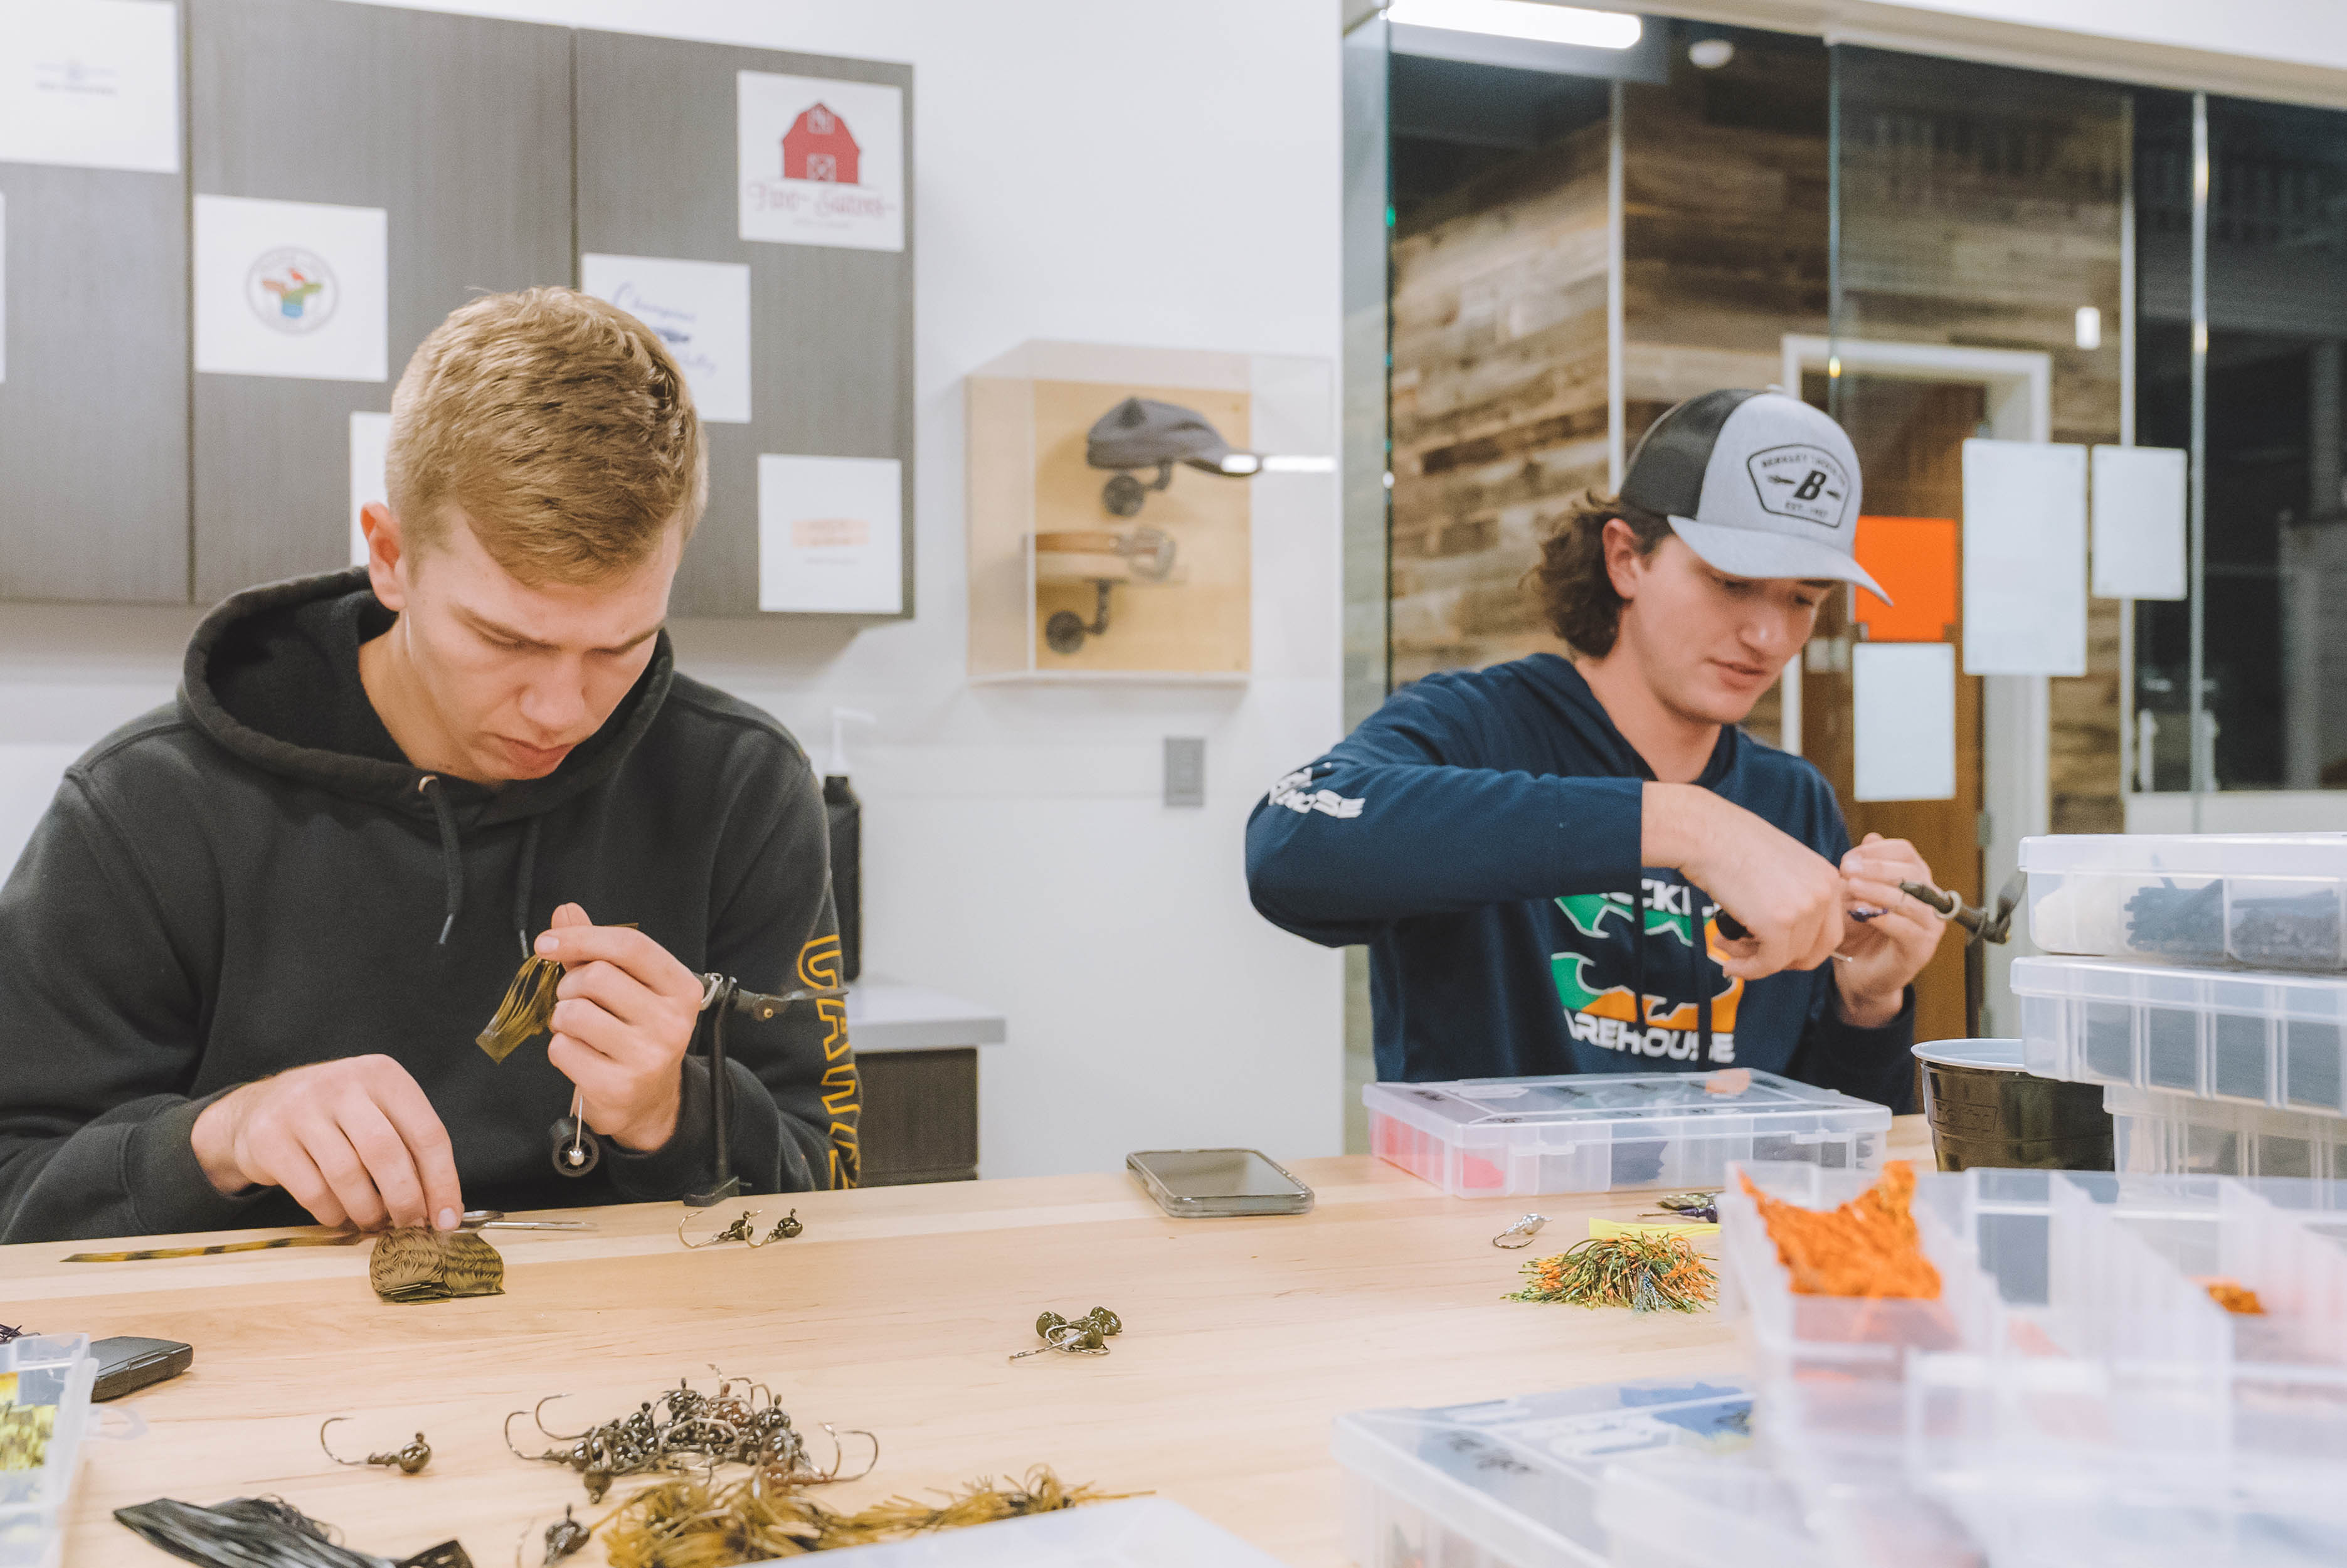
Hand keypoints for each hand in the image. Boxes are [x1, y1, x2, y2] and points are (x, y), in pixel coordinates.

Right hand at [189, 1055, 461, 1230]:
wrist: (260, 1107)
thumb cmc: (336, 1118)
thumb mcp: (377, 1113)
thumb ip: (409, 1150)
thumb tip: (443, 1210)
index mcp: (382, 1075)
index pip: (427, 1133)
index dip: (442, 1182)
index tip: (448, 1219)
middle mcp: (343, 1084)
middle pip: (386, 1152)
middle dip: (405, 1200)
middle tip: (410, 1226)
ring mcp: (301, 1108)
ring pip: (347, 1174)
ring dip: (367, 1210)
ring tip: (373, 1220)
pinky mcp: (270, 1138)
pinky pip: (312, 1190)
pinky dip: (333, 1213)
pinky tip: (339, 1215)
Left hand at [535, 903, 703, 1152]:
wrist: (649, 1102)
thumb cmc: (635, 1034)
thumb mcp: (628, 988)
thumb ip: (597, 949)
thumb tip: (565, 911)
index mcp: (681, 988)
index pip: (631, 946)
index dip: (582, 937)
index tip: (546, 942)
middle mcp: (672, 1022)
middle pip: (597, 976)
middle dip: (570, 985)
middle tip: (575, 1000)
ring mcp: (647, 1056)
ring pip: (573, 1012)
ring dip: (562, 1018)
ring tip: (578, 1029)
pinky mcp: (617, 1086)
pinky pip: (562, 1048)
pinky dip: (559, 1048)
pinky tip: (581, 1055)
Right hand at [1643, 783, 1843, 980]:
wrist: (1705, 833)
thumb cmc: (1730, 845)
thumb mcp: (1779, 868)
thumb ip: (1792, 897)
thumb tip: (1786, 936)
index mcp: (1827, 877)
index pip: (1830, 933)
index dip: (1803, 950)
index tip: (1776, 952)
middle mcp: (1824, 892)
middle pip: (1815, 950)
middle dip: (1782, 960)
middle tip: (1751, 954)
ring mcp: (1804, 908)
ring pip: (1787, 959)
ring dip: (1754, 960)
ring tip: (1726, 945)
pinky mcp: (1778, 924)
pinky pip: (1767, 963)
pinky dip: (1747, 970)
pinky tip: (1728, 964)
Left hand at [1834, 833, 1945, 1026]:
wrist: (1857, 972)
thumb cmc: (1858, 930)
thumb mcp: (1855, 893)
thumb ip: (1864, 867)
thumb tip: (1872, 837)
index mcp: (1916, 878)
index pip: (1905, 851)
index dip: (1877, 850)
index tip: (1849, 856)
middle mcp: (1929, 898)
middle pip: (1910, 872)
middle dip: (1876, 867)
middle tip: (1846, 868)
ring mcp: (1929, 925)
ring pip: (1909, 899)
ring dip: (1878, 890)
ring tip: (1851, 887)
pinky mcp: (1922, 949)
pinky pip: (1906, 928)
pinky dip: (1882, 918)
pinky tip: (1861, 912)